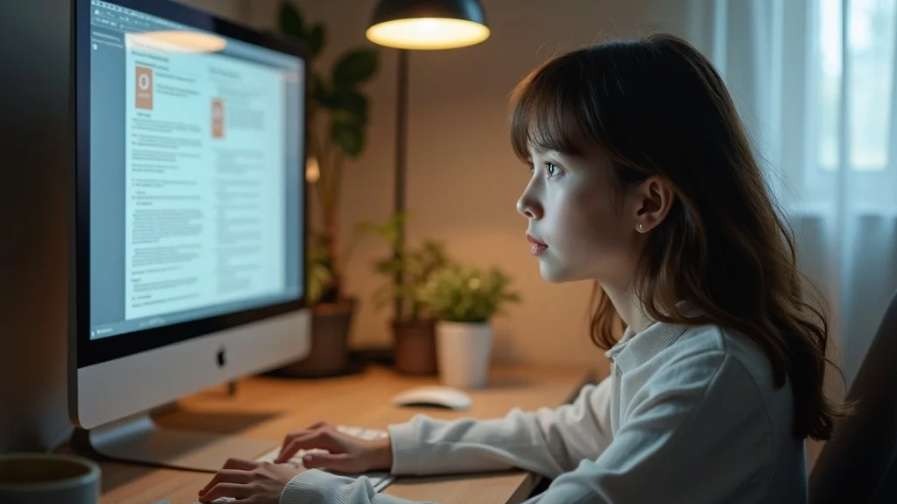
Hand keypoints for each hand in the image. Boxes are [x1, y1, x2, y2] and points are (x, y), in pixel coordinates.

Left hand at [198, 458, 303, 503]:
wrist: (312, 491)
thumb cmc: (305, 484)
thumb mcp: (292, 473)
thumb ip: (283, 471)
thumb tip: (284, 470)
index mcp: (263, 467)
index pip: (234, 464)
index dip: (221, 472)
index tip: (217, 479)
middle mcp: (255, 475)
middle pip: (224, 474)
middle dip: (211, 483)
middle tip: (204, 493)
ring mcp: (254, 489)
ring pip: (222, 487)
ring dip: (209, 494)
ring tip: (204, 500)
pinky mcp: (254, 503)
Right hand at [275, 421, 392, 473]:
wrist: (372, 451)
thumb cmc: (358, 459)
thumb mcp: (342, 464)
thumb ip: (322, 461)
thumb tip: (303, 459)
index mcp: (323, 436)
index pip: (297, 442)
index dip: (285, 453)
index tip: (278, 464)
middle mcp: (321, 428)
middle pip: (294, 434)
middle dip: (284, 447)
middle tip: (279, 462)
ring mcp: (323, 427)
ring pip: (298, 433)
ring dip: (290, 444)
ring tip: (285, 459)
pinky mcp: (325, 430)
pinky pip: (305, 433)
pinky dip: (297, 442)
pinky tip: (297, 452)